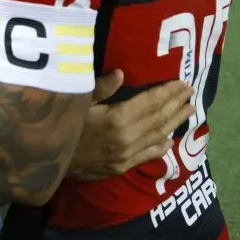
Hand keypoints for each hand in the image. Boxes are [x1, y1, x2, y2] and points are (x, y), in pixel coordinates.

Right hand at [67, 70, 194, 180]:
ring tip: (189, 111)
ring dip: (175, 122)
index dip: (168, 92)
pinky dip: (161, 145)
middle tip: (191, 93)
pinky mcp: (121, 166)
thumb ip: (100, 88)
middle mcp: (127, 137)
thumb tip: (121, 73)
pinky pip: (147, 154)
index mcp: (117, 118)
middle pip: (158, 118)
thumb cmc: (61, 125)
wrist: (47, 160)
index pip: (150, 102)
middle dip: (176, 104)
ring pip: (157, 136)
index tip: (183, 83)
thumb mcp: (76, 101)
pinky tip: (170, 139)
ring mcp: (126, 154)